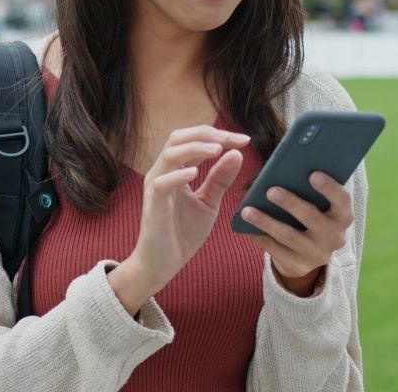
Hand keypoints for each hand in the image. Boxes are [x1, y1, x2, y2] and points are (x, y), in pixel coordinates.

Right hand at [110, 125, 247, 314]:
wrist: (163, 263)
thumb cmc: (181, 233)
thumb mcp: (208, 203)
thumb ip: (220, 179)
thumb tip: (236, 153)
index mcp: (175, 170)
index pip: (193, 140)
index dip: (218, 135)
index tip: (244, 140)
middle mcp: (162, 172)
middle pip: (178, 138)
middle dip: (206, 134)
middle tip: (232, 139)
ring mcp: (155, 187)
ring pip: (169, 155)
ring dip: (194, 148)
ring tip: (217, 149)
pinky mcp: (152, 205)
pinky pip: (161, 184)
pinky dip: (177, 176)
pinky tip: (195, 173)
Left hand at [239, 172, 352, 295]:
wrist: (308, 252)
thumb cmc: (308, 213)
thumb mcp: (315, 202)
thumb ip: (306, 185)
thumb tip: (283, 166)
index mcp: (342, 215)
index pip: (342, 199)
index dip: (329, 187)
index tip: (313, 174)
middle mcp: (335, 236)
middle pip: (312, 218)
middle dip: (291, 203)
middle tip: (271, 190)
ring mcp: (317, 254)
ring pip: (289, 236)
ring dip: (267, 222)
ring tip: (248, 210)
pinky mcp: (298, 266)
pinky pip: (275, 250)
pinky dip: (259, 236)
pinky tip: (245, 226)